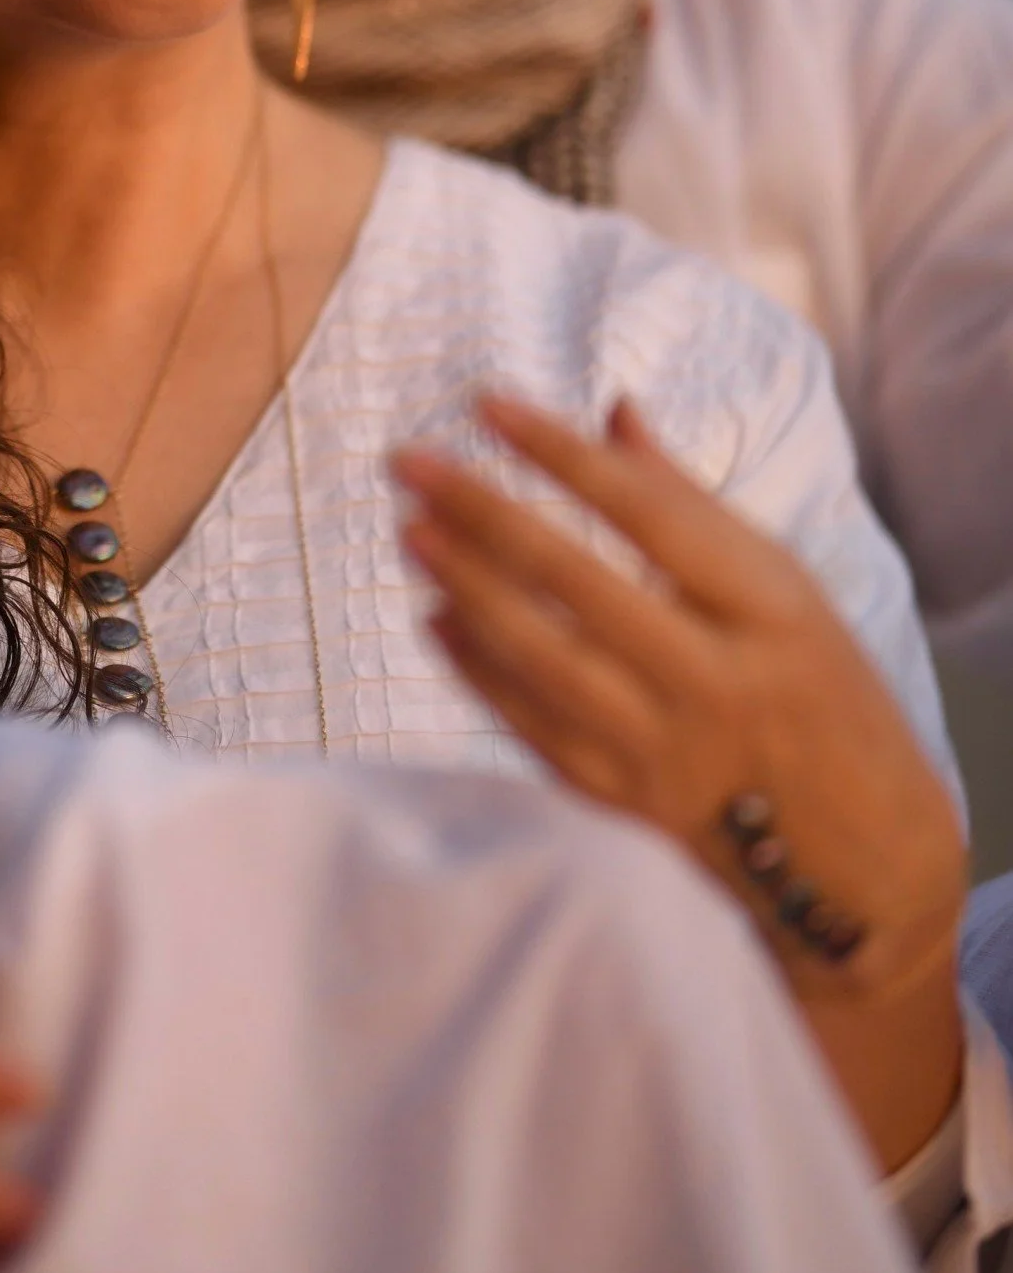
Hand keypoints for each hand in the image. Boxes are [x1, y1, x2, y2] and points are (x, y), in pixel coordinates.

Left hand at [396, 396, 966, 1166]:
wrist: (863, 866)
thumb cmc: (828, 702)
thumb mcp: (792, 597)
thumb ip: (694, 509)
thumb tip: (615, 411)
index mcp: (771, 614)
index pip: (649, 514)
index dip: (562, 455)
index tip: (489, 406)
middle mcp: (715, 682)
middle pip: (577, 582)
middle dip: (482, 511)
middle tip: (409, 462)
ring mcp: (665, 752)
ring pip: (542, 657)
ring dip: (466, 587)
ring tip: (412, 530)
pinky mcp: (625, 806)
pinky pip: (532, 727)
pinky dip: (477, 670)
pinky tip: (434, 618)